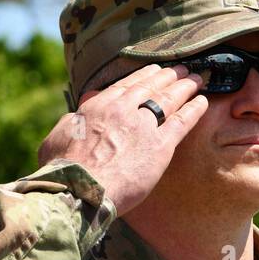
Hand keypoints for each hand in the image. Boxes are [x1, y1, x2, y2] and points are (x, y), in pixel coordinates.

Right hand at [37, 65, 207, 216]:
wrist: (81, 189)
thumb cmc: (63, 171)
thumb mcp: (56, 139)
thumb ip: (71, 124)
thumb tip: (76, 117)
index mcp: (98, 106)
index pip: (126, 86)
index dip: (143, 77)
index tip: (153, 71)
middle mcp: (123, 110)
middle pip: (150, 87)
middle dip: (167, 76)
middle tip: (180, 70)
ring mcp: (144, 126)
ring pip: (169, 99)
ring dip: (184, 86)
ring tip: (195, 79)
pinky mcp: (160, 147)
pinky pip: (182, 122)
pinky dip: (194, 109)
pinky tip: (203, 101)